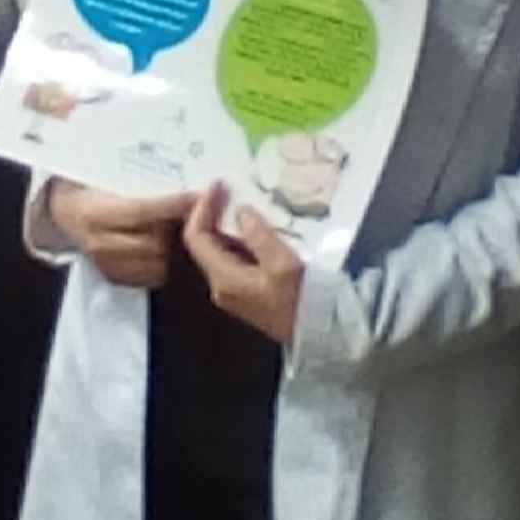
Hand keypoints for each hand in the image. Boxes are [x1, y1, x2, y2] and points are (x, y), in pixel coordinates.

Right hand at [48, 179, 196, 289]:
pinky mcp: (113, 277)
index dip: (171, 204)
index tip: (196, 195)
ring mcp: (106, 264)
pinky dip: (161, 261)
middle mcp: (99, 243)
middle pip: (154, 242)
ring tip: (169, 225)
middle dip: (174, 225)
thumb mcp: (100, 175)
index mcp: (94, 213)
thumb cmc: (85, 186)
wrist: (61, 210)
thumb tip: (173, 170)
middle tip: (185, 210)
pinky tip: (159, 243)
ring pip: (157, 263)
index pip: (141, 211)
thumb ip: (132, 177)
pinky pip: (151, 277)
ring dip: (170, 245)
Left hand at [183, 182, 303, 346]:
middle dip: (210, 213)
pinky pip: (233, 258)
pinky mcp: (247, 292)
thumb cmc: (304, 301)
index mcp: (224, 279)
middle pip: (203, 244)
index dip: (202, 208)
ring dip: (224, 225)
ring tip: (238, 199)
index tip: (218, 184)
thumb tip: (240, 212)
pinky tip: (253, 225)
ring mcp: (234, 291)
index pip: (196, 238)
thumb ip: (258, 235)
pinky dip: (237, 238)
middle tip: (227, 188)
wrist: (323, 335)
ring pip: (218, 251)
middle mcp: (221, 286)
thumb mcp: (283, 264)